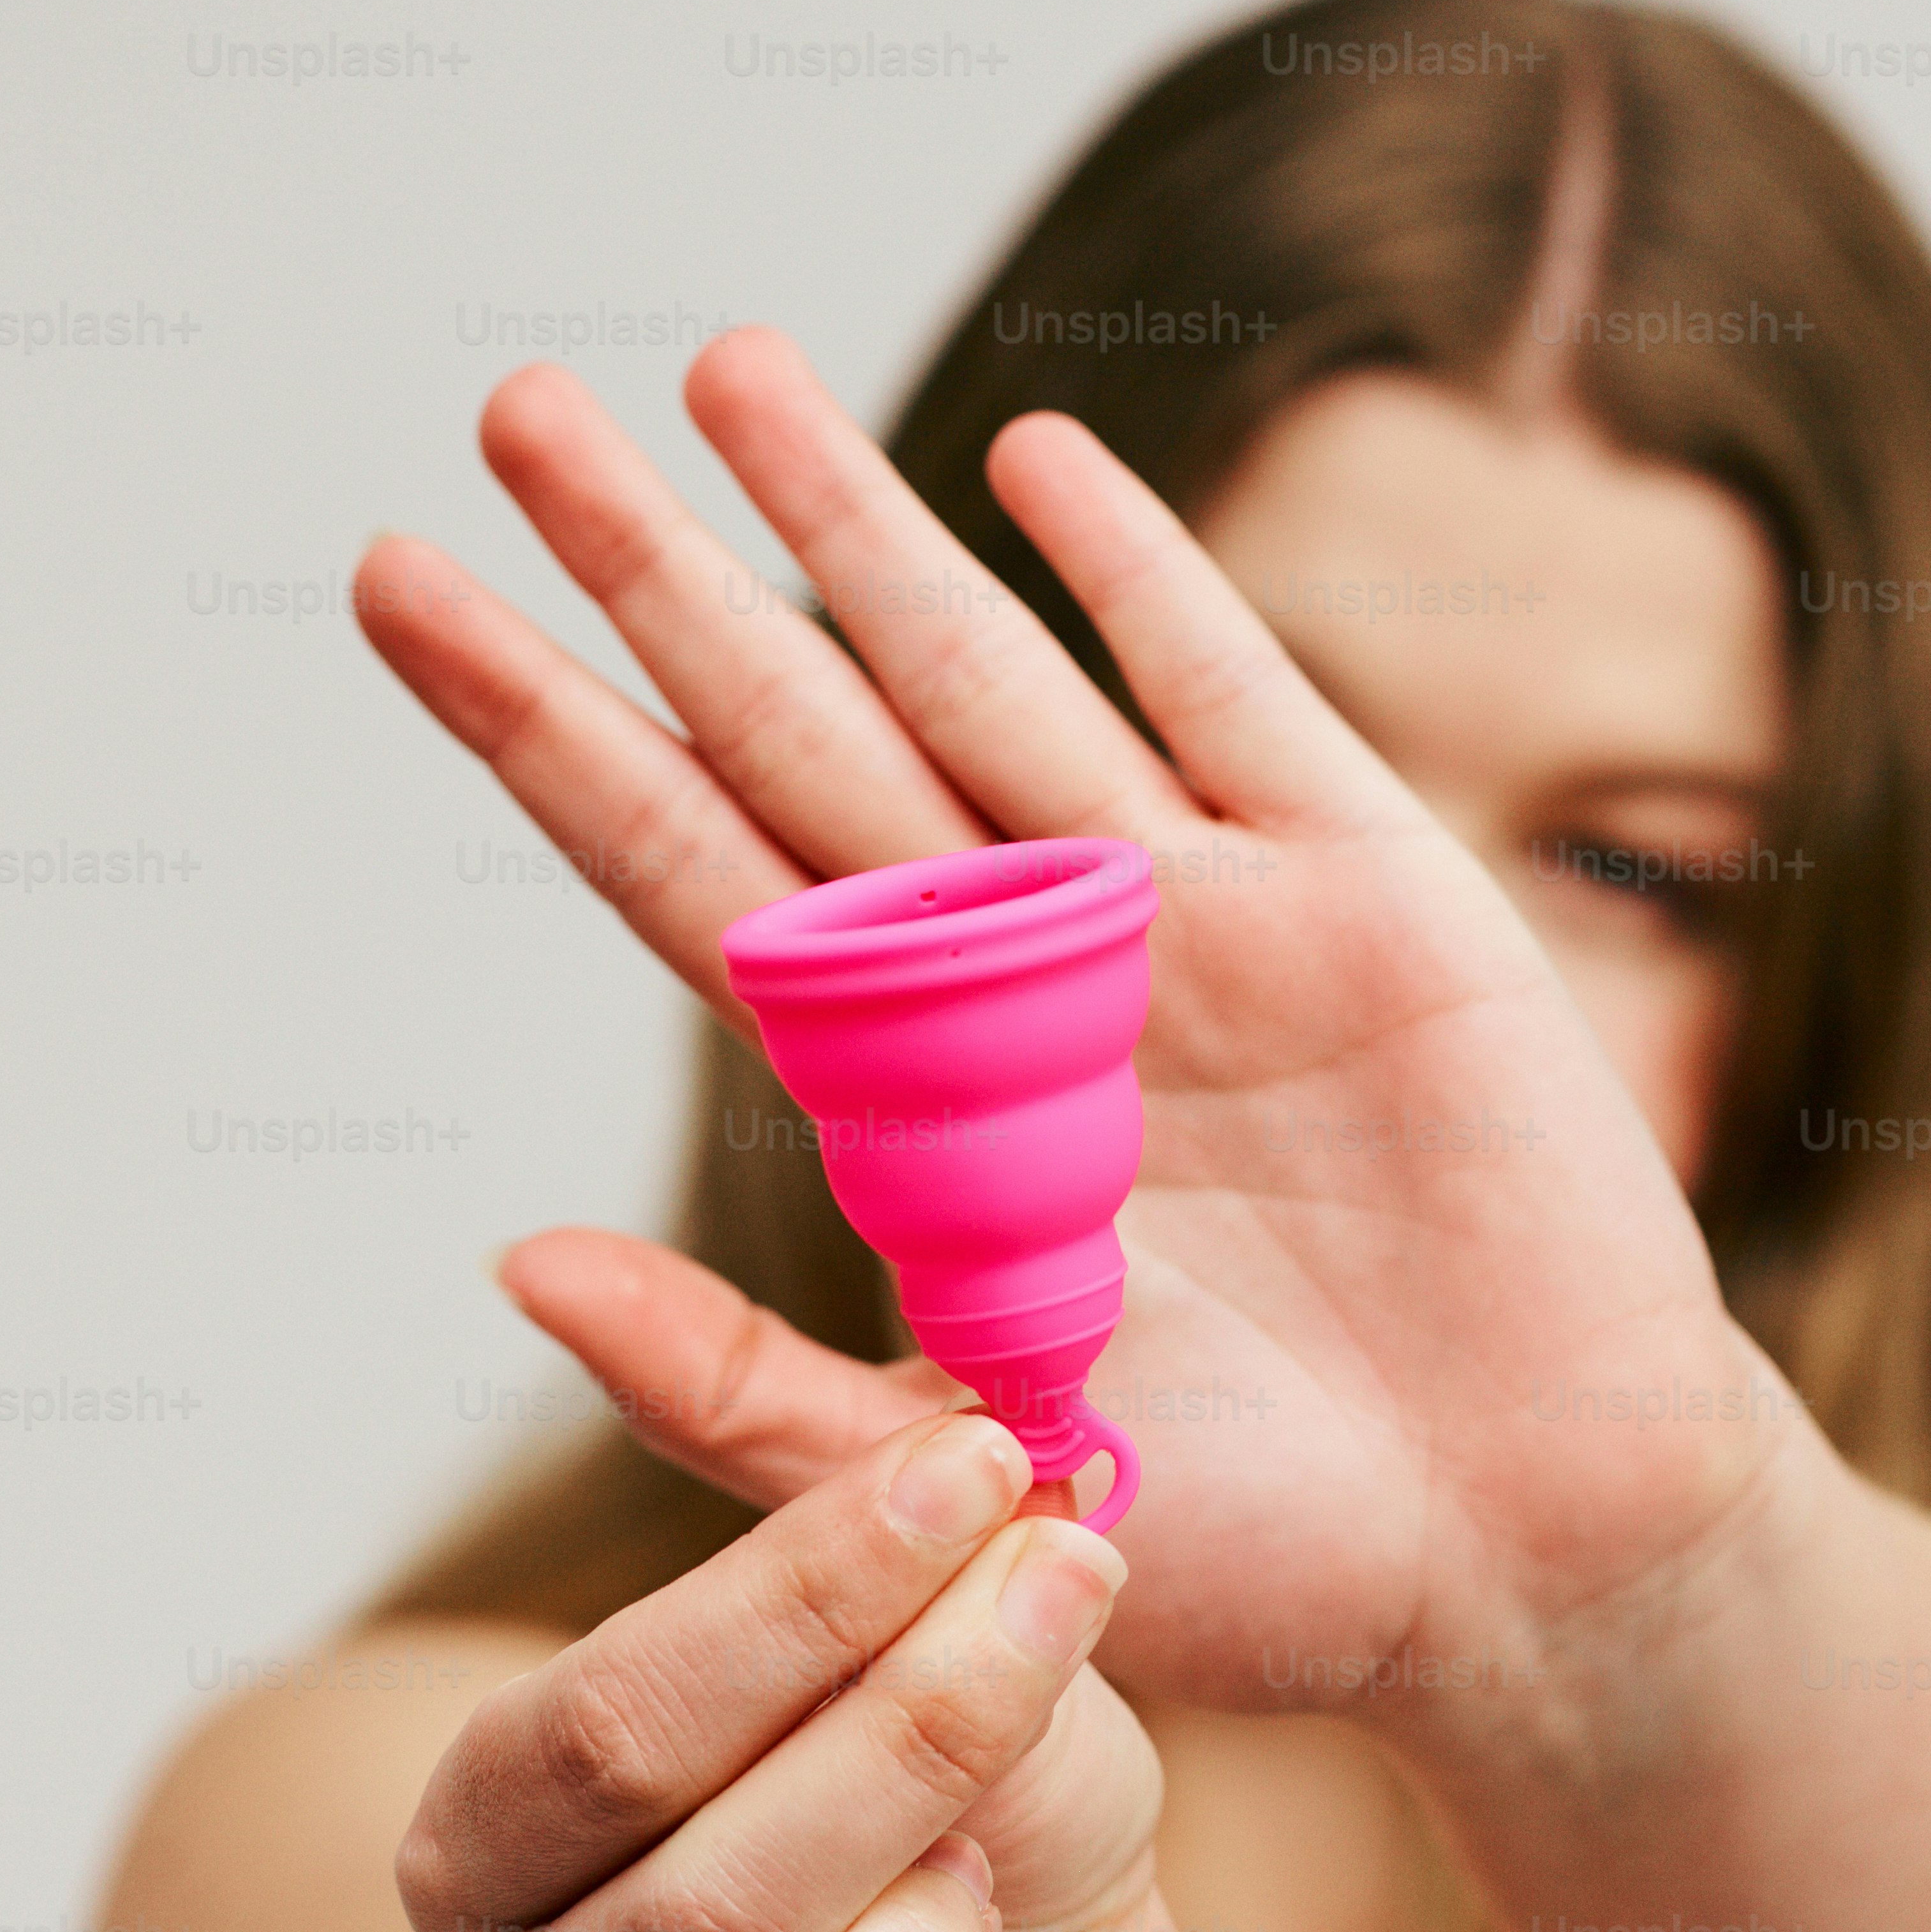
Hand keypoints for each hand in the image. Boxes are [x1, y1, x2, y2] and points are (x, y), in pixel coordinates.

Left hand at [352, 331, 1796, 1713]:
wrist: (1531, 1561)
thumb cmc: (1258, 1562)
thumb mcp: (958, 1496)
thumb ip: (737, 1388)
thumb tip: (509, 1264)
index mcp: (919, 1111)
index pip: (683, 868)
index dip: (544, 727)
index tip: (400, 587)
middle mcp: (1031, 983)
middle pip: (796, 725)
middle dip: (656, 570)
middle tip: (514, 409)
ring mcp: (1199, 919)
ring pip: (979, 668)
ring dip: (855, 519)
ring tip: (724, 369)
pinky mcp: (1372, 894)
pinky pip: (1230, 693)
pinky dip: (1137, 572)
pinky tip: (1028, 464)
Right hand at [397, 1402, 1214, 1931]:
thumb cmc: (944, 1777)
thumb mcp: (895, 1620)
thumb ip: (762, 1482)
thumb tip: (536, 1258)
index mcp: (499, 1831)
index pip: (615, 1719)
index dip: (811, 1597)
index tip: (988, 1469)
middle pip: (703, 1910)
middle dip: (915, 1749)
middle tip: (1068, 1609)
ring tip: (1000, 1899)